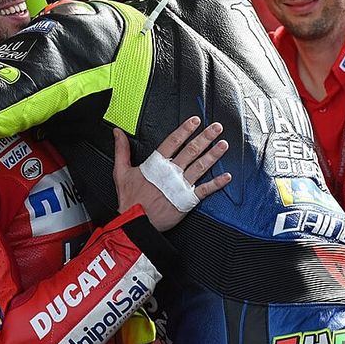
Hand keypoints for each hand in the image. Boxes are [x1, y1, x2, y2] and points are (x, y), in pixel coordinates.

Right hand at [113, 116, 230, 231]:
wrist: (135, 223)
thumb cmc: (129, 200)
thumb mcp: (121, 171)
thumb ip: (121, 150)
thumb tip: (117, 133)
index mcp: (156, 164)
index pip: (173, 141)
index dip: (185, 129)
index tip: (196, 121)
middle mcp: (171, 172)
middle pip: (191, 150)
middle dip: (205, 137)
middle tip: (216, 128)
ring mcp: (180, 186)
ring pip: (200, 167)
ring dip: (213, 155)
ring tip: (223, 145)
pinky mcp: (186, 200)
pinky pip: (205, 190)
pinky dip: (217, 183)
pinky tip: (226, 176)